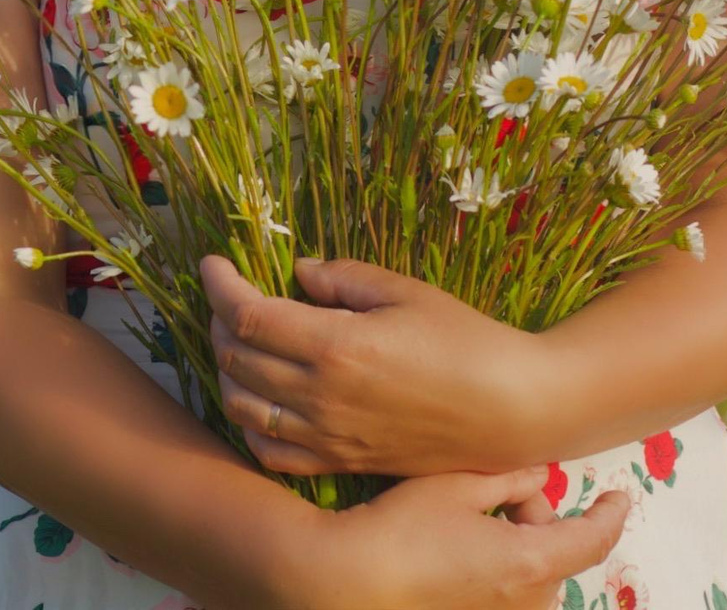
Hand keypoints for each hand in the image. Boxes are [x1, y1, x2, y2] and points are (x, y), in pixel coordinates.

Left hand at [200, 253, 547, 478]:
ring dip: (227, 371)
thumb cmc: (466, 341)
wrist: (513, 409)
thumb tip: (298, 273)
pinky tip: (258, 399)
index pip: (246, 315)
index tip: (213, 264)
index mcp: (335, 346)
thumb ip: (341, 278)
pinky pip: (273, 453)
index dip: (218, 285)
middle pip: (235, 359)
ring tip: (239, 343)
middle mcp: (322, 396)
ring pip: (242, 408)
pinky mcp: (344, 463)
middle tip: (230, 297)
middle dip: (218, 321)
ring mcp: (330, 436)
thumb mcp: (404, 291)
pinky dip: (250, 425)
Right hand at [276, 467, 631, 609]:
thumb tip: (538, 472)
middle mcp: (529, 600)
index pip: (594, 538)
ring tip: (474, 520)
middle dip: (538, 518)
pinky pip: (508, 593)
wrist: (351, 579)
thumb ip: (509, 477)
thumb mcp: (457, 486)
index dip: (610, 515)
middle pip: (557, 552)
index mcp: (533, 561)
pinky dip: (501, 569)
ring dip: (520, 545)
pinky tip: (459, 550)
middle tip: (501, 489)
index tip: (619, 497)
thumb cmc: (404, 527)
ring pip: (532, 574)